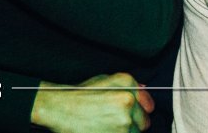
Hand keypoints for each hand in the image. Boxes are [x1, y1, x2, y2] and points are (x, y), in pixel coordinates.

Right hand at [30, 72, 153, 132]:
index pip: (149, 104)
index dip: (140, 110)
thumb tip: (144, 90)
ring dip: (124, 132)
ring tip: (105, 126)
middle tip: (114, 121)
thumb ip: (127, 85)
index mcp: (126, 85)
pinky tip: (103, 130)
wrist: (58, 109)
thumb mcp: (103, 80)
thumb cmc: (79, 95)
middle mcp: (127, 102)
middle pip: (144, 123)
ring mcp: (123, 123)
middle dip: (133, 123)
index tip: (133, 114)